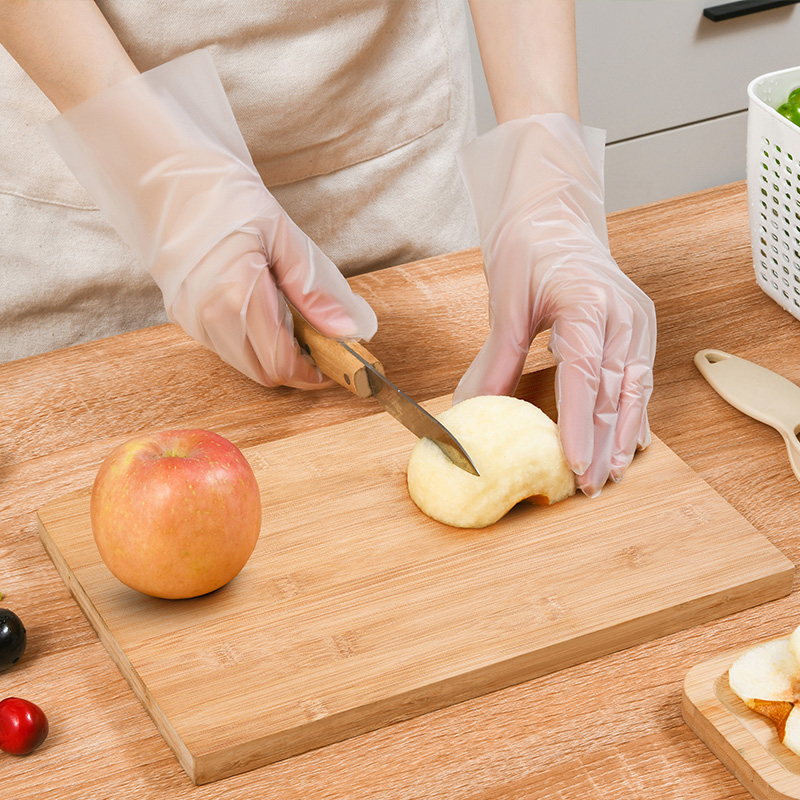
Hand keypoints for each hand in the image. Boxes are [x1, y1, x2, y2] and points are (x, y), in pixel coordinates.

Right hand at [41, 50, 375, 388]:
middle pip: (265, 372)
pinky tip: (267, 313)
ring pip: (246, 364)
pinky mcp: (184, 317)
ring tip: (296, 320)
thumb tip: (352, 331)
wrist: (167, 178)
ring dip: (276, 355)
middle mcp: (207, 317)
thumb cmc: (225, 197)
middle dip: (299, 365)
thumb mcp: (283, 235)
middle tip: (323, 339)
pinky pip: (228, 347)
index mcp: (235, 295)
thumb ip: (317, 289)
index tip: (339, 362)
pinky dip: (254, 343)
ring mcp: (191, 320)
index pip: (281, 363)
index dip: (314, 371)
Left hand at [453, 113, 655, 496]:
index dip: (580, 422)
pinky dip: (633, 414)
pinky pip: (639, 379)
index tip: (572, 462)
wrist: (554, 216)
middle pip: (615, 390)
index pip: (586, 372)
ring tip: (612, 474)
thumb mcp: (506, 303)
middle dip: (603, 442)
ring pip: (635, 390)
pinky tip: (629, 443)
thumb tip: (472, 411)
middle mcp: (622, 314)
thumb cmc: (530, 249)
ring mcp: (637, 321)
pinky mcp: (638, 330)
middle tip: (590, 485)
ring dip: (622, 435)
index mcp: (588, 301)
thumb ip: (496, 360)